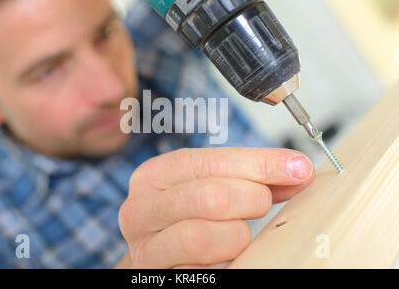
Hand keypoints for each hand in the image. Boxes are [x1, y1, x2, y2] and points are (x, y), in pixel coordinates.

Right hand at [117, 147, 314, 267]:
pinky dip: (227, 261)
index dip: (259, 164)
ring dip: (238, 237)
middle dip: (252, 200)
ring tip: (240, 234)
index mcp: (153, 176)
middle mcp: (140, 210)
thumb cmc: (187, 216)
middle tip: (263, 205)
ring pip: (205, 238)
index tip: (298, 168)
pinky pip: (204, 271)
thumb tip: (298, 171)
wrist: (159, 252)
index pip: (211, 162)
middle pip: (211, 198)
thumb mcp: (208, 184)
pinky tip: (229, 255)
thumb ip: (248, 176)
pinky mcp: (156, 277)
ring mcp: (145, 248)